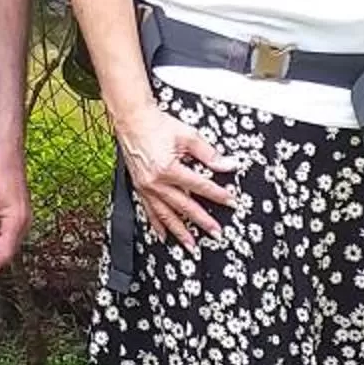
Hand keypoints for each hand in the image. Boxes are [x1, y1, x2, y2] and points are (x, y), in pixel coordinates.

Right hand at [114, 102, 237, 248]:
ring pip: (166, 215)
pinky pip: (149, 211)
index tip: (231, 202)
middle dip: (202, 221)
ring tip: (191, 244)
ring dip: (180, 231)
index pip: (200, 187)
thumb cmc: (157, 125)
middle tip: (215, 233)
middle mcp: (157, 182)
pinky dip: (157, 224)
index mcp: (169, 169)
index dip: (218, 195)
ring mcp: (146, 187)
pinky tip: (163, 235)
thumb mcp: (188, 136)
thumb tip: (227, 164)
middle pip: (184, 206)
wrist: (133, 120)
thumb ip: (209, 154)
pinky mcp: (139, 187)